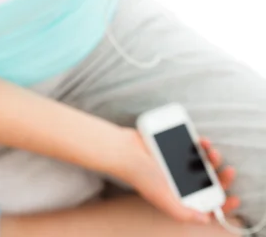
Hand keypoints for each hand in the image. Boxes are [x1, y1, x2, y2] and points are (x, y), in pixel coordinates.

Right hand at [117, 129, 238, 224]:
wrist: (126, 149)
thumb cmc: (141, 175)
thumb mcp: (162, 198)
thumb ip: (182, 212)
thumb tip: (205, 219)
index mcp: (179, 198)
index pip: (205, 205)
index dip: (222, 204)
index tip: (234, 198)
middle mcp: (180, 183)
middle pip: (208, 182)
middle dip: (221, 177)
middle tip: (227, 170)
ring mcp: (178, 165)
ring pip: (203, 163)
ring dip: (212, 157)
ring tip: (211, 150)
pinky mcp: (175, 148)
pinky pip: (193, 147)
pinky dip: (201, 145)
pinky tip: (202, 141)